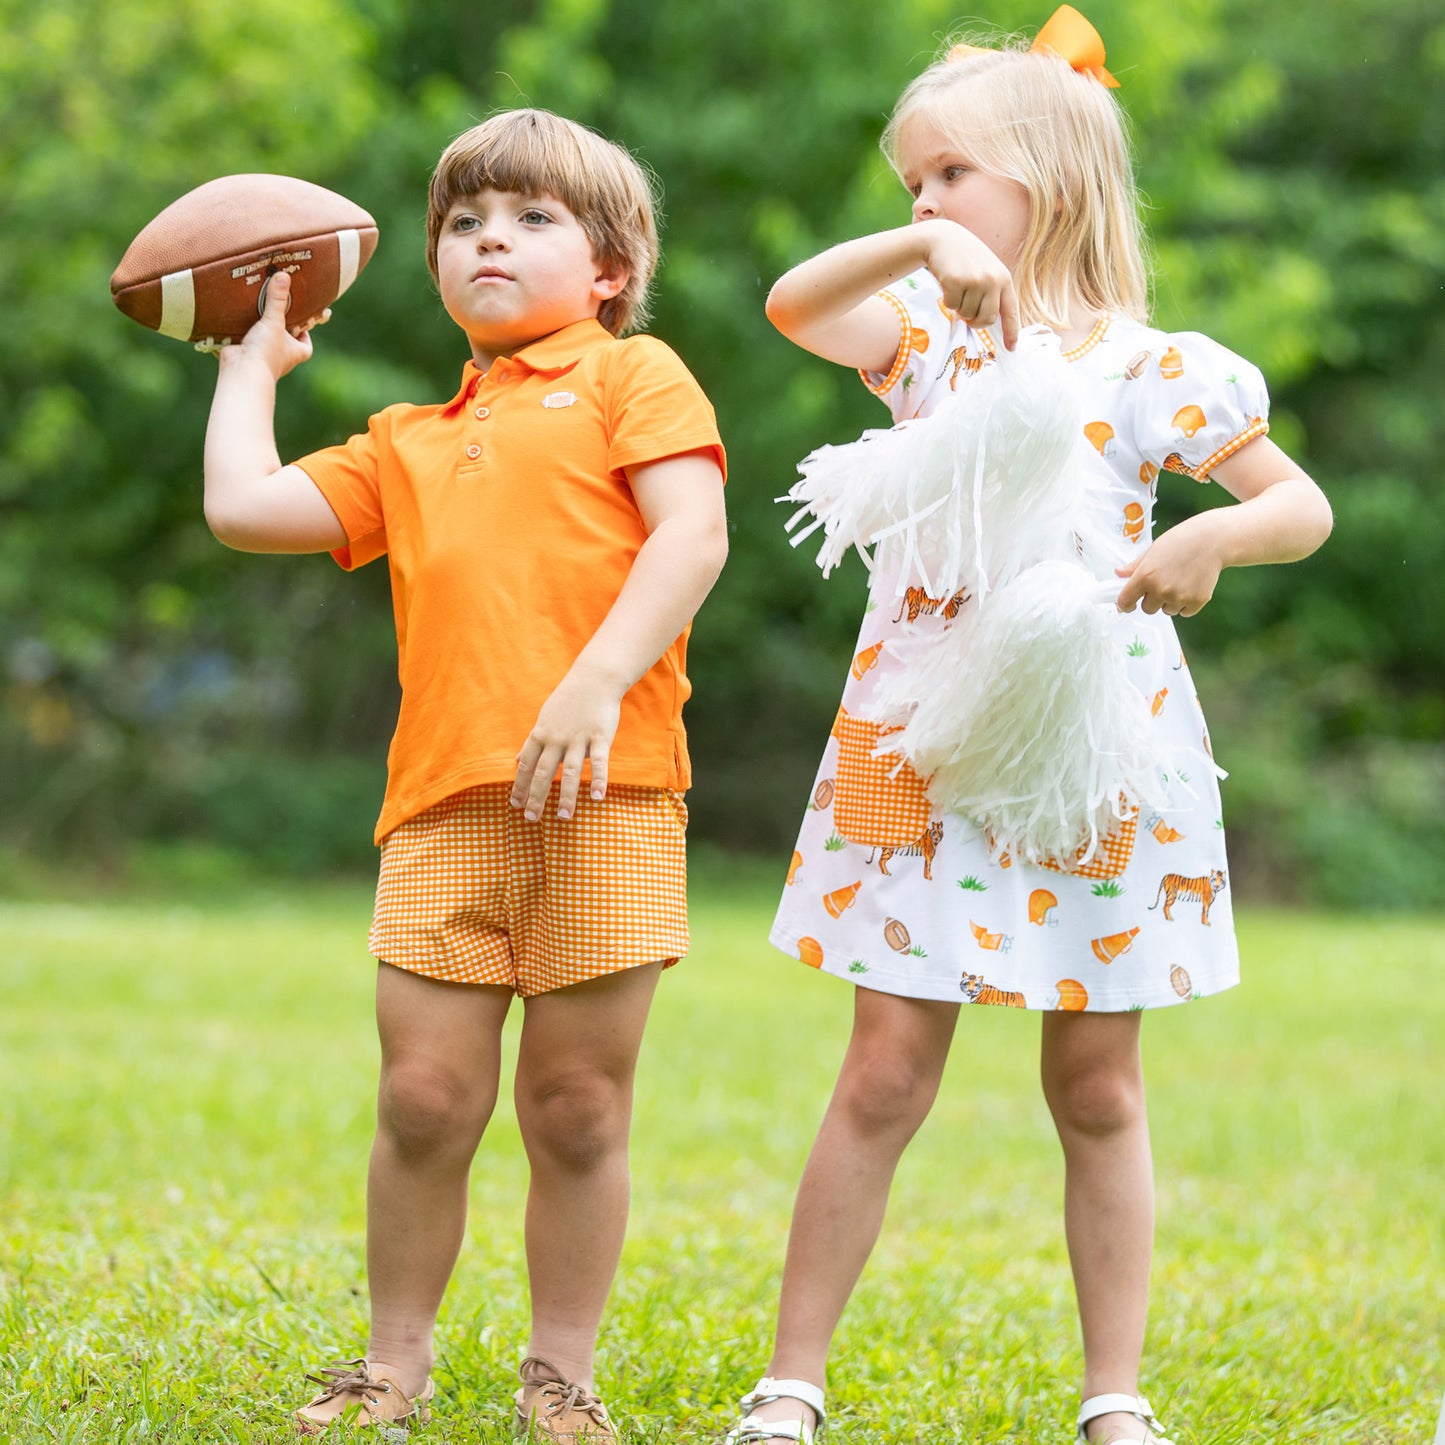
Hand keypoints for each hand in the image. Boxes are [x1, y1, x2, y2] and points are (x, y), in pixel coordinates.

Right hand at [217, 270, 328, 379]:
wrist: (241, 372)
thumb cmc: (266, 352)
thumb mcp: (274, 321)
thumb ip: (278, 299)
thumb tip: (284, 276)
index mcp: (294, 352)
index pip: (305, 345)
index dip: (306, 334)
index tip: (302, 321)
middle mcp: (280, 356)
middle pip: (284, 339)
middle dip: (280, 327)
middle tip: (277, 307)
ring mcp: (261, 356)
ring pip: (263, 339)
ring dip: (259, 327)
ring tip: (255, 307)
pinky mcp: (244, 353)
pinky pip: (244, 339)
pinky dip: (240, 331)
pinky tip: (234, 316)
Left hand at [511, 664, 624, 821]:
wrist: (594, 678)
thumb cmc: (568, 701)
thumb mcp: (544, 720)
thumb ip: (531, 743)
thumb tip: (515, 761)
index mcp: (541, 734)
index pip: (526, 764)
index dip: (519, 785)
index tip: (514, 805)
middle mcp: (557, 738)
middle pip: (543, 772)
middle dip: (536, 797)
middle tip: (531, 819)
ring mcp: (578, 738)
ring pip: (570, 771)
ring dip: (566, 795)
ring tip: (563, 817)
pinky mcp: (600, 736)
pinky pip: (599, 761)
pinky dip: (599, 780)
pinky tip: (597, 797)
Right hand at [919, 219, 1018, 349]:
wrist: (944, 239)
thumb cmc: (965, 259)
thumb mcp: (986, 271)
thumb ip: (992, 293)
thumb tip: (988, 322)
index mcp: (1004, 279)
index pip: (1011, 311)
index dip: (1011, 332)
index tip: (1011, 348)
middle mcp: (993, 280)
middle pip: (986, 319)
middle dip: (974, 321)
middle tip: (967, 314)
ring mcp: (975, 280)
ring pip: (967, 314)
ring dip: (959, 307)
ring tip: (958, 288)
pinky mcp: (957, 281)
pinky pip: (952, 306)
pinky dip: (947, 300)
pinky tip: (948, 284)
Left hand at [1115, 519, 1224, 616]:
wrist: (1212, 540)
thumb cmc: (1181, 541)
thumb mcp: (1153, 550)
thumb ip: (1135, 566)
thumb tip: (1118, 573)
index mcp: (1145, 576)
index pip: (1125, 601)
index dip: (1125, 605)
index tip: (1128, 604)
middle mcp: (1160, 589)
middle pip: (1147, 609)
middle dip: (1152, 600)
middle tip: (1164, 583)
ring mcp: (1179, 597)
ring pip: (1167, 610)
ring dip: (1170, 601)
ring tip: (1181, 580)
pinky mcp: (1196, 602)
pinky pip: (1185, 612)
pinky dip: (1187, 603)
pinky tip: (1192, 585)